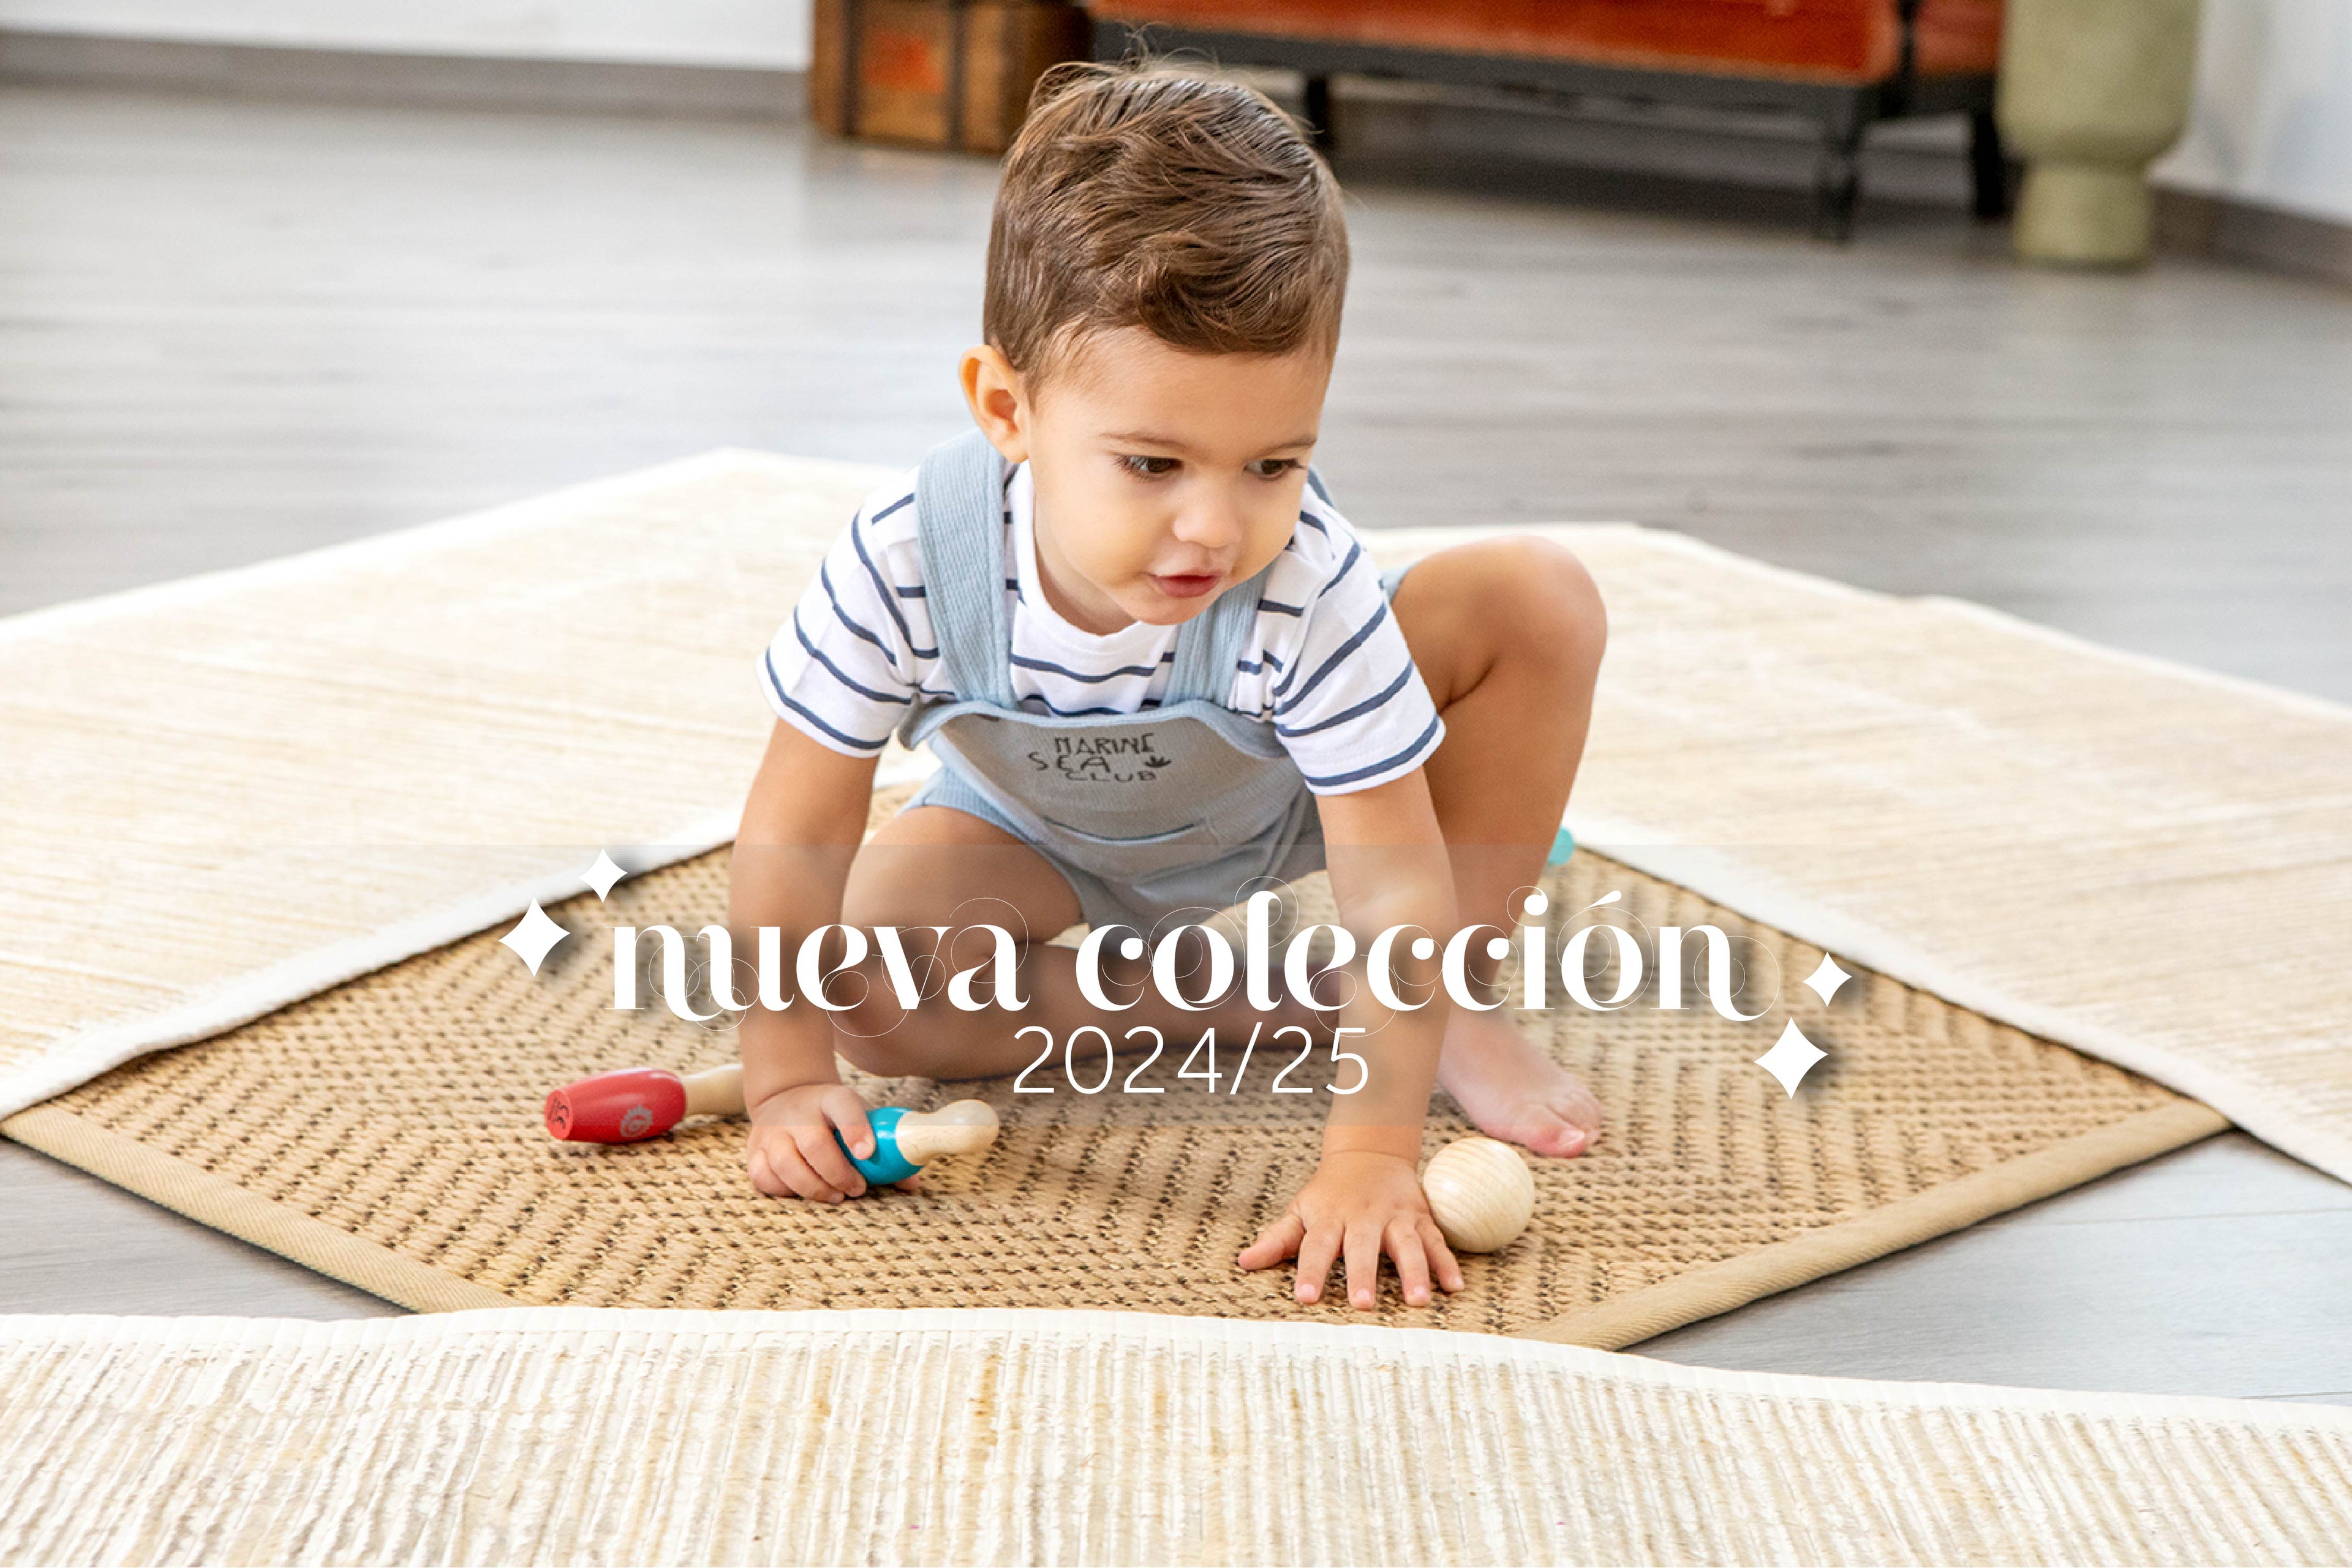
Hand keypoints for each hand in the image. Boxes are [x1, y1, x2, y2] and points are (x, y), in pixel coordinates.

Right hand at [743, 1081, 918, 1202]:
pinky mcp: (754, 1150)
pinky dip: (782, 1190)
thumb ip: (884, 1145)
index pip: (844, 1107)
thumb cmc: (832, 1115)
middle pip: (814, 1144)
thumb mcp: (859, 1115)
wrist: (786, 1095)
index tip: (868, 1154)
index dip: (856, 1130)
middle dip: (837, 1173)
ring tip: (834, 1196)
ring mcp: (772, 1131)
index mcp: (831, 1098)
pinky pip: (762, 1176)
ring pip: (786, 1164)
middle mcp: (797, 1112)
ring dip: (812, 1187)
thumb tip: (913, 1183)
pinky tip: (801, 1192)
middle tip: (856, 1189)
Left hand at [1237, 1148, 1464, 1308]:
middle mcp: (1364, 1217)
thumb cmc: (1329, 1192)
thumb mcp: (1301, 1210)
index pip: (1316, 1246)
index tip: (1305, 1297)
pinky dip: (1447, 1264)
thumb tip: (1243, 1263)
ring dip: (1414, 1272)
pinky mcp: (1421, 1218)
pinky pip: (1437, 1242)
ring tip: (1418, 1301)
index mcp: (1330, 1218)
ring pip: (1407, 1245)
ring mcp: (1396, 1217)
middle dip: (1363, 1274)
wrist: (1370, 1151)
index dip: (1311, 1271)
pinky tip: (1455, 1288)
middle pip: (1363, 1246)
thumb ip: (1277, 1239)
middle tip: (1362, 1304)